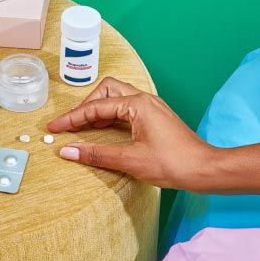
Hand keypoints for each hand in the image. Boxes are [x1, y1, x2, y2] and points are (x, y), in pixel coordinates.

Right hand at [47, 77, 215, 189]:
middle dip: (86, 106)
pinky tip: (104, 131)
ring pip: (116, 98)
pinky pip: (126, 108)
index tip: (54, 127)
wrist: (205, 170)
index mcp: (137, 104)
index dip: (72, 118)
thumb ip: (96, 154)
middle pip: (106, 91)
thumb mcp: (130, 160)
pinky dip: (111, 117)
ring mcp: (151, 107)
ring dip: (98, 110)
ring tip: (84, 128)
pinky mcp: (155, 117)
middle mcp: (144, 99)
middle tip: (72, 125)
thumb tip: (68, 151)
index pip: (96, 107)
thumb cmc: (173, 163)